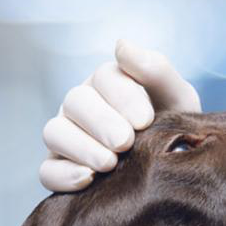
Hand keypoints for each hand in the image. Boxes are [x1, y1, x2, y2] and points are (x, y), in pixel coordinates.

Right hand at [39, 39, 200, 191]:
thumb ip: (155, 70)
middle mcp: (81, 106)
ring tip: (110, 163)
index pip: (105, 77)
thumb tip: (121, 45)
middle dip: (101, 122)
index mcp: (108, 82)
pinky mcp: (60, 169)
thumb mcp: (177, 98)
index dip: (123, 97)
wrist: (173, 169)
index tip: (145, 120)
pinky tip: (89, 179)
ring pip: (54, 133)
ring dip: (81, 147)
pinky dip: (64, 175)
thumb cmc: (173, 127)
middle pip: (75, 102)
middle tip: (126, 142)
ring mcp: (67, 137)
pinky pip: (47, 171)